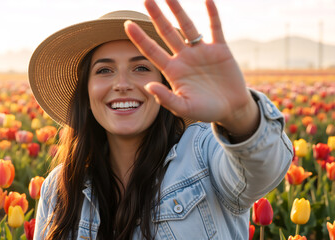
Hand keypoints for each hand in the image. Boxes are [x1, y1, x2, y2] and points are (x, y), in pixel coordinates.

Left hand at [124, 0, 258, 135]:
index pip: (152, 51)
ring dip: (178, 11)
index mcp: (172, 71)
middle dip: (156, 16)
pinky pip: (215, 28)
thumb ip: (166, 99)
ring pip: (188, 26)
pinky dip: (212, 15)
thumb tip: (148, 86)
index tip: (127, 24)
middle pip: (166, 33)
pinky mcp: (220, 50)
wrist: (230, 108)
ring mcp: (201, 52)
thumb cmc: (205, 110)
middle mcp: (184, 57)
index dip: (139, 38)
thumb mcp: (184, 108)